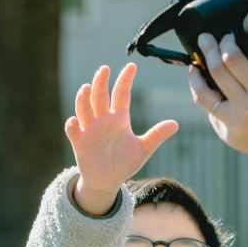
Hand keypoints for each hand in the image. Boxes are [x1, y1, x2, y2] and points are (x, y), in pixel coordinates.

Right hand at [65, 62, 177, 214]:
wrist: (108, 180)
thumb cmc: (124, 162)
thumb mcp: (143, 149)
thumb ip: (156, 136)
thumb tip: (176, 124)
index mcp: (119, 118)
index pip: (121, 94)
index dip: (125, 80)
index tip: (132, 66)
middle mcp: (103, 119)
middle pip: (100, 96)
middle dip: (101, 82)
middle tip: (104, 69)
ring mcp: (89, 129)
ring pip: (84, 109)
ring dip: (83, 98)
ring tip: (86, 88)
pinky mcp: (79, 141)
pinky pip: (73, 130)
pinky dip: (71, 125)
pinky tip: (74, 121)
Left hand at [189, 34, 247, 174]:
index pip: (233, 59)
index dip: (226, 43)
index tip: (227, 36)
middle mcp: (245, 109)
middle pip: (216, 72)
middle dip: (207, 50)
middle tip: (205, 39)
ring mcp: (234, 125)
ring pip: (203, 96)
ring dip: (196, 77)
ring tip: (195, 65)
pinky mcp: (229, 136)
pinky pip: (212, 114)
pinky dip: (210, 99)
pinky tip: (210, 89)